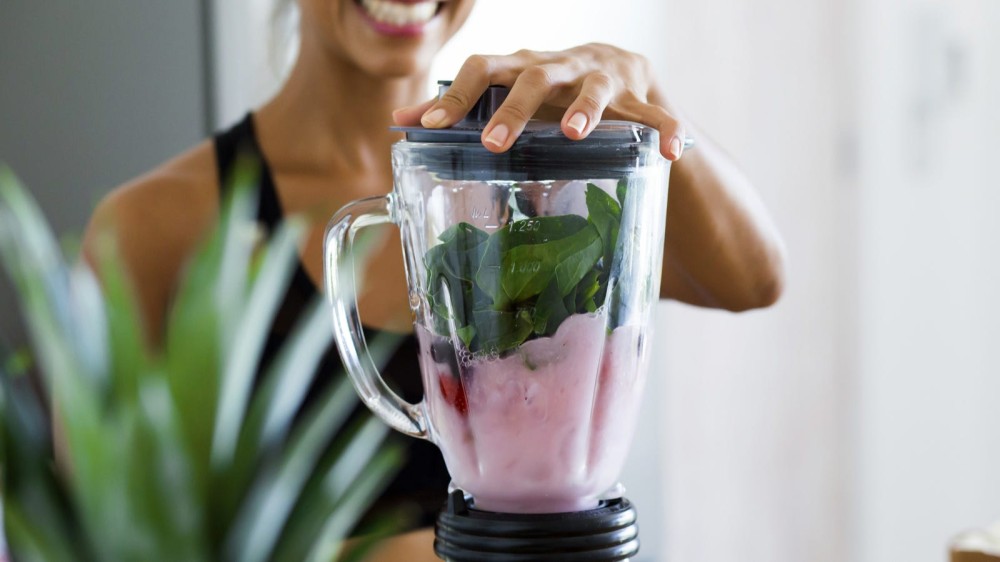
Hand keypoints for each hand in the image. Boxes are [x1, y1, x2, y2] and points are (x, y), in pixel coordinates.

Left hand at [392, 43, 687, 160]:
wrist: (615, 67)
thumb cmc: (546, 90)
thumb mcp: (505, 93)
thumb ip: (458, 108)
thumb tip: (400, 122)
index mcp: (520, 67)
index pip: (482, 70)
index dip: (456, 96)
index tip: (432, 126)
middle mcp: (558, 67)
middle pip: (533, 78)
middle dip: (514, 110)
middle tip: (495, 144)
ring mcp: (601, 78)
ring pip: (594, 88)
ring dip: (585, 109)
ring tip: (574, 134)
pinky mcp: (639, 96)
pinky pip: (656, 114)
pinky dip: (666, 130)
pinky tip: (672, 153)